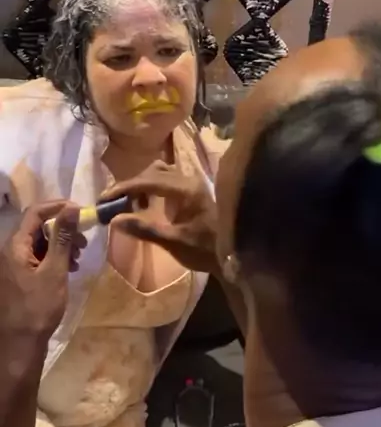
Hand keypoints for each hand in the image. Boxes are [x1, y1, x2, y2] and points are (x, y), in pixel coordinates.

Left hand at [1, 201, 84, 339]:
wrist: (20, 343)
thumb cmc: (38, 307)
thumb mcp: (54, 270)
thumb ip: (62, 238)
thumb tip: (73, 208)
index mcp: (14, 246)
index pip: (34, 212)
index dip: (58, 207)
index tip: (81, 212)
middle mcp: (10, 251)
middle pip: (36, 226)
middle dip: (62, 228)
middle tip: (83, 240)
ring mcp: (13, 264)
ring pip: (38, 241)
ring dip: (60, 243)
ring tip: (79, 257)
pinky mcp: (19, 276)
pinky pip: (37, 256)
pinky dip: (54, 257)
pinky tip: (69, 268)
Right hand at [101, 162, 219, 274]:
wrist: (230, 256)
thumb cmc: (204, 250)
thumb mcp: (173, 242)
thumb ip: (145, 229)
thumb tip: (115, 220)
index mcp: (187, 190)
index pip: (150, 180)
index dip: (125, 187)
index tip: (105, 198)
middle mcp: (189, 180)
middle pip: (153, 171)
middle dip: (131, 185)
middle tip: (113, 202)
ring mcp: (191, 183)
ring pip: (159, 173)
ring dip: (140, 185)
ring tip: (127, 204)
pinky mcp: (190, 190)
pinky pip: (165, 180)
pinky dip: (150, 188)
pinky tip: (144, 204)